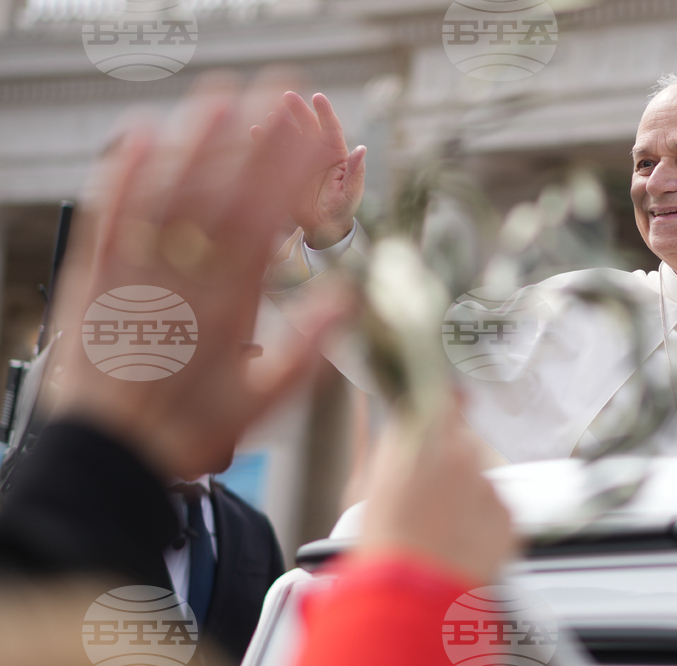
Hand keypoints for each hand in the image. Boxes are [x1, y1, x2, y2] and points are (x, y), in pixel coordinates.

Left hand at [48, 72, 352, 480]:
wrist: (110, 459)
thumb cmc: (190, 431)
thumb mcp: (264, 404)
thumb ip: (308, 349)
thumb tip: (349, 298)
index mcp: (228, 309)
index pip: (266, 225)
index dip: (290, 175)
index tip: (314, 136)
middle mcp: (181, 283)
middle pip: (221, 197)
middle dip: (253, 142)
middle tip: (276, 95)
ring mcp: (134, 276)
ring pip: (166, 197)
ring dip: (194, 143)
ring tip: (218, 97)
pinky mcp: (93, 280)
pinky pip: (107, 219)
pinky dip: (120, 175)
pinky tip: (134, 137)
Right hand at [251, 92, 364, 248]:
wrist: (324, 226)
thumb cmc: (343, 208)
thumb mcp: (351, 191)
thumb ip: (355, 170)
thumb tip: (362, 149)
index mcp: (336, 153)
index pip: (331, 128)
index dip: (324, 112)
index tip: (317, 97)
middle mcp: (317, 152)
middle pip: (307, 126)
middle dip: (298, 111)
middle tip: (288, 96)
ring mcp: (299, 160)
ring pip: (289, 137)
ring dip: (280, 125)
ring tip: (270, 114)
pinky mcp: (285, 171)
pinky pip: (274, 154)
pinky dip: (265, 142)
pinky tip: (255, 132)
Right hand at [356, 400, 517, 585]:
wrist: (410, 592)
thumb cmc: (385, 542)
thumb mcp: (372, 481)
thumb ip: (397, 443)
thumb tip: (408, 424)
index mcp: (426, 438)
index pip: (446, 398)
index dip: (446, 403)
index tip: (444, 404)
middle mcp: (463, 454)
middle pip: (464, 444)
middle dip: (452, 462)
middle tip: (430, 495)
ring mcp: (489, 485)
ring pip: (481, 481)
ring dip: (467, 498)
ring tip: (441, 530)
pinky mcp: (508, 516)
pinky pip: (498, 512)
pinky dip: (483, 525)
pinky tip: (459, 544)